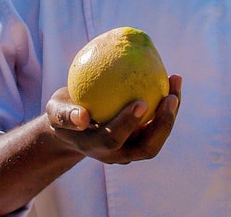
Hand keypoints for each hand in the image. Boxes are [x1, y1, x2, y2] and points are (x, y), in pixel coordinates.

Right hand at [45, 74, 181, 164]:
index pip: (115, 139)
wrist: (75, 124)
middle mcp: (119, 153)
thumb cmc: (64, 112)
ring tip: (175, 81)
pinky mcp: (142, 136)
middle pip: (147, 147)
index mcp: (97, 147)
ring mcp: (132, 147)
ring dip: (172, 112)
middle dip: (163, 125)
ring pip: (158, 135)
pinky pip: (159, 121)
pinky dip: (168, 102)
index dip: (128, 123)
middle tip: (171, 97)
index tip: (141, 101)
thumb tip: (82, 117)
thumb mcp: (55, 112)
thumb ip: (65, 115)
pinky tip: (170, 77)